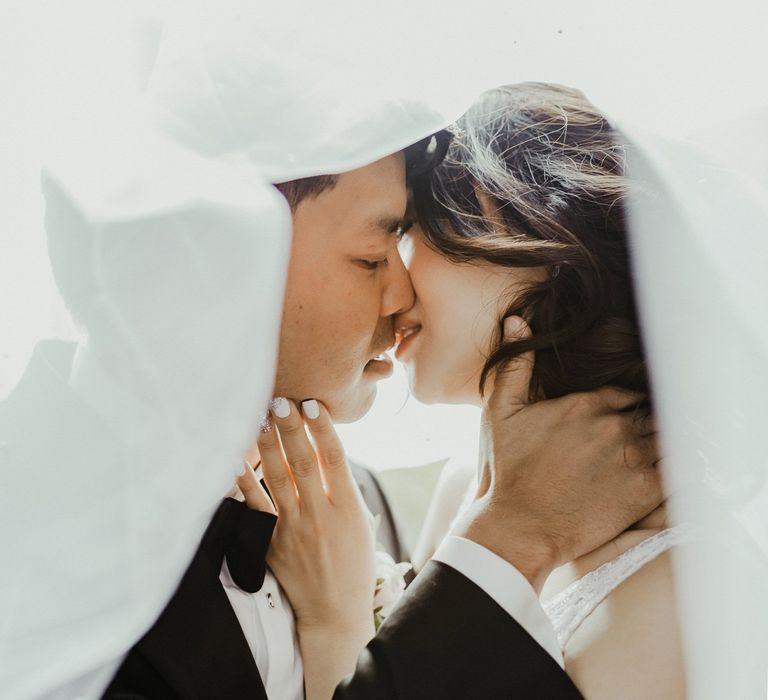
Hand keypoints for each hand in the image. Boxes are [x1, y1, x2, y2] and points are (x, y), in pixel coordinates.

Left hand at [237, 397, 375, 699]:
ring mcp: (293, 530)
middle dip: (292, 429)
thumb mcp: (361, 524)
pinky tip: (235, 460)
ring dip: (268, 446)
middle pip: (304, 463)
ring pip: (277, 479)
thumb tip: (324, 451)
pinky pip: (254, 507)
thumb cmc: (353, 565)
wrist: (333, 614)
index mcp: (348, 510)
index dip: (323, 430)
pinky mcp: (271, 543)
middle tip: (283, 400)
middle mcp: (320, 516)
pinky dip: (243, 482)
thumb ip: (344, 489)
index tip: (313, 405)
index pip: (335, 460)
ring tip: (261, 418)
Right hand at [454, 316, 661, 592]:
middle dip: (651, 419)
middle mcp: (614, 426)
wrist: (522, 525)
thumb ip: (516, 366)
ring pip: (667, 436)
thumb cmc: (509, 470)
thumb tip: (518, 321)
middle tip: (649, 433)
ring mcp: (632, 458)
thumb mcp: (501, 411)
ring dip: (667, 439)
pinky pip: (678, 468)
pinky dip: (682, 464)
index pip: (626, 393)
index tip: (629, 413)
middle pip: (651, 412)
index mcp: (585, 405)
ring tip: (665, 449)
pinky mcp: (644, 490)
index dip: (629, 402)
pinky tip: (678, 468)